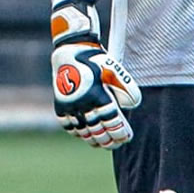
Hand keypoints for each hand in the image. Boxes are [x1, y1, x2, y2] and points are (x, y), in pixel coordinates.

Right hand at [50, 0, 141, 148]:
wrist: (70, 49)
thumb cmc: (96, 60)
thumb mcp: (115, 69)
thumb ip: (127, 86)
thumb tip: (134, 105)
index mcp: (99, 96)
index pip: (112, 123)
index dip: (120, 133)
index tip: (126, 137)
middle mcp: (83, 104)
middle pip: (98, 131)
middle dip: (108, 140)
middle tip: (116, 143)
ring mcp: (70, 105)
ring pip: (83, 130)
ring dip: (93, 139)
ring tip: (101, 143)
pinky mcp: (60, 104)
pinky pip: (68, 125)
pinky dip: (77, 132)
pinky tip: (84, 134)